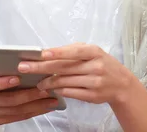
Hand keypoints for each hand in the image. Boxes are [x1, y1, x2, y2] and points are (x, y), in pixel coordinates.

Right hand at [0, 68, 58, 125]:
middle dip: (29, 95)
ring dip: (36, 106)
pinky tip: (46, 107)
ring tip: (51, 99)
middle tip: (45, 89)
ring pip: (17, 111)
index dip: (3, 82)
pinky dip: (34, 112)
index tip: (17, 78)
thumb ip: (0, 65)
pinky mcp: (0, 120)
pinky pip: (20, 117)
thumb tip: (22, 59)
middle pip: (9, 100)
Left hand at [17, 43, 137, 106]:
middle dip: (42, 67)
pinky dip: (59, 91)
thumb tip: (49, 53)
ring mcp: (94, 82)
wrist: (121, 84)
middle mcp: (95, 66)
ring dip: (48, 82)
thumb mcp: (92, 52)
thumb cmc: (102, 63)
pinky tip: (50, 89)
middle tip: (24, 68)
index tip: (41, 54)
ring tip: (38, 82)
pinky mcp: (92, 96)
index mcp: (94, 52)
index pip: (73, 51)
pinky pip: (70, 92)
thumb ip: (74, 51)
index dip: (57, 52)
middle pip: (64, 67)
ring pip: (65, 82)